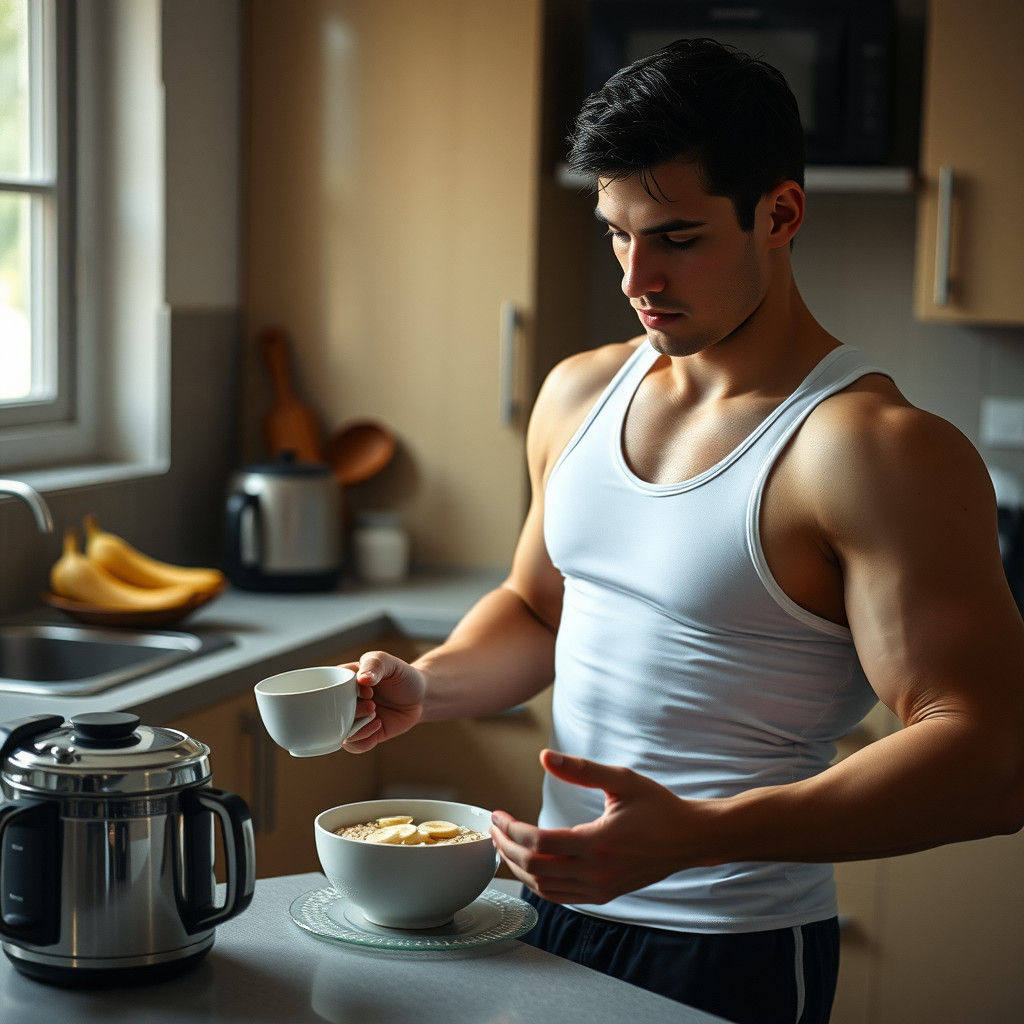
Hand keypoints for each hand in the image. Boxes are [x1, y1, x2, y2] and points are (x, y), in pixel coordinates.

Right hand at [340, 651, 426, 752]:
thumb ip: (375, 664)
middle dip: (351, 713)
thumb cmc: (401, 675)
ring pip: (340, 733)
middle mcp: (343, 702)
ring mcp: (352, 720)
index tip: (367, 691)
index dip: (341, 694)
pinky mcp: (364, 735)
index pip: (326, 689)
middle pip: (332, 715)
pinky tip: (378, 726)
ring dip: (357, 728)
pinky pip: (354, 746)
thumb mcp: (389, 663)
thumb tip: (362, 678)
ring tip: (376, 716)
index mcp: (342, 681)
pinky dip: (364, 740)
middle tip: (371, 706)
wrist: (419, 696)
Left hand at [490, 749, 699, 903]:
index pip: (540, 843)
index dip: (512, 830)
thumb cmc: (658, 807)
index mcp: (599, 843)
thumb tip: (545, 756)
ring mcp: (601, 888)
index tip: (498, 815)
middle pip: (536, 867)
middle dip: (507, 848)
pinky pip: (561, 896)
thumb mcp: (622, 780)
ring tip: (504, 845)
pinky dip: (538, 883)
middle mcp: (597, 872)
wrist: (690, 838)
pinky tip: (529, 866)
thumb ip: (581, 770)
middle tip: (493, 829)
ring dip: (518, 867)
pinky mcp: (604, 894)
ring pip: (545, 887)